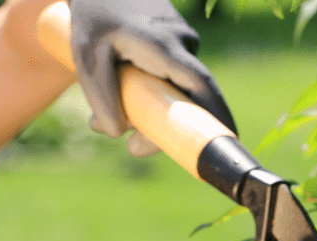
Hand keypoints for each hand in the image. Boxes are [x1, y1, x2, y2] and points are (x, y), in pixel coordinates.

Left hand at [69, 0, 236, 155]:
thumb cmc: (93, 16)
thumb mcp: (87, 56)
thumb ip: (101, 97)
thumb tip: (116, 133)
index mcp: (164, 46)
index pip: (201, 86)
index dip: (217, 115)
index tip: (229, 141)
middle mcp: (182, 43)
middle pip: (190, 98)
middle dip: (169, 128)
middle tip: (134, 147)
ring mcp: (183, 41)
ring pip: (177, 89)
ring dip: (151, 110)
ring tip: (108, 117)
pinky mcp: (177, 44)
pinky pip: (172, 78)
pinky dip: (151, 94)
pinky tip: (121, 90)